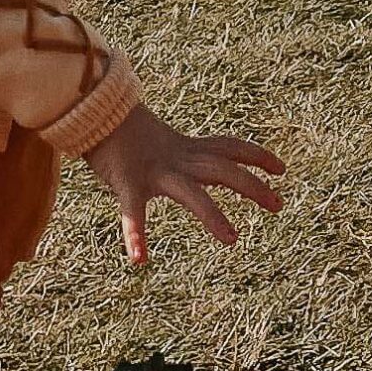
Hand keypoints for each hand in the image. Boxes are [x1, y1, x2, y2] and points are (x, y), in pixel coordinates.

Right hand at [82, 102, 285, 267]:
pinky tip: (139, 258)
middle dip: (251, 185)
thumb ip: (182, 155)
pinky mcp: (126, 182)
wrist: (90, 111)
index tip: (281, 168)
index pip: (228, 147)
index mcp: (185, 149)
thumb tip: (197, 161)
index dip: (256, 155)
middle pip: (222, 169)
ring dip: (213, 215)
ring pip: (190, 194)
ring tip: (232, 240)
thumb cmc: (123, 132)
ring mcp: (154, 172)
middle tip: (278, 205)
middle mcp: (177, 160)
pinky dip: (135, 234)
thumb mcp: (162, 145)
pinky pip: (132, 212)